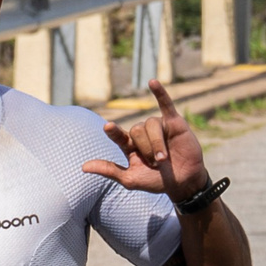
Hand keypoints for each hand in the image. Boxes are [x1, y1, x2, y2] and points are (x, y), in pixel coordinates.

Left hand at [83, 79, 206, 199]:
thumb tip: (83, 167)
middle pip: (136, 131)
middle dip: (146, 149)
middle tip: (155, 164)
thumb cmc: (155, 181)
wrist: (183, 183)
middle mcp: (141, 133)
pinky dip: (160, 93)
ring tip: (163, 159)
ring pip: (150, 125)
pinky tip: (152, 82)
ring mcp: (157, 126)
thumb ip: (109, 170)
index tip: (108, 127)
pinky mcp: (174, 122)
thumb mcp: (130, 179)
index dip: (113, 131)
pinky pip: (166, 104)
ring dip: (157, 144)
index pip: (117, 135)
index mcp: (128, 145)